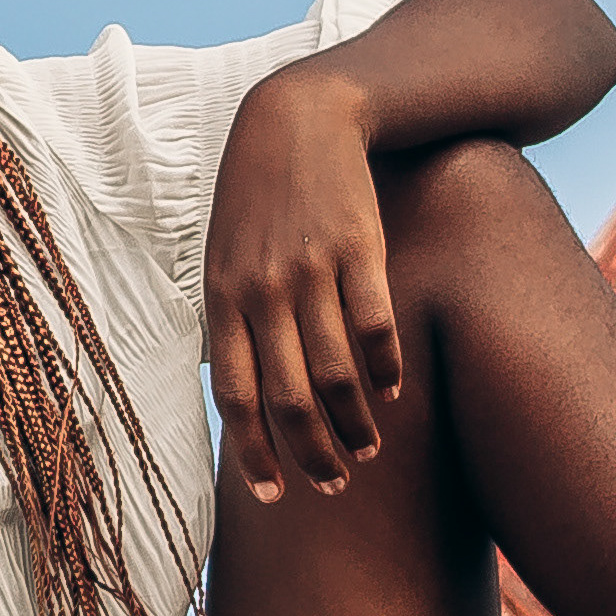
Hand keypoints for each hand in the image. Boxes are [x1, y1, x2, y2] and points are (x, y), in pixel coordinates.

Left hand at [203, 64, 403, 500]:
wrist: (298, 117)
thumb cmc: (256, 199)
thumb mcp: (224, 256)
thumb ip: (230, 322)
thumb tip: (235, 399)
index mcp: (222, 298)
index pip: (236, 398)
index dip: (255, 454)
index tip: (274, 498)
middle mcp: (263, 290)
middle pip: (289, 398)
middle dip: (312, 454)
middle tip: (333, 486)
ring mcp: (311, 269)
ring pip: (336, 372)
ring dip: (354, 422)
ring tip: (368, 449)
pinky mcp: (359, 247)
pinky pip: (375, 326)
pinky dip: (386, 369)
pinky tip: (393, 392)